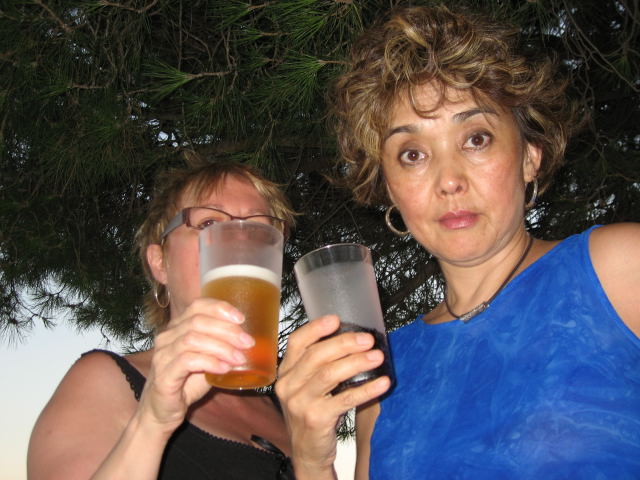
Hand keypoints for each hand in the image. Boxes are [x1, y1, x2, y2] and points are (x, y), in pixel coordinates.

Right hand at [136, 298, 253, 434]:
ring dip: (221, 347)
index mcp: (177, 328)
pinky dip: (210, 362)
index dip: (220, 308)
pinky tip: (224, 369)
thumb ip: (221, 347)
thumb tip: (249, 340)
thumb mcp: (207, 359)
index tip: (241, 319)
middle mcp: (167, 337)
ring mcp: (162, 355)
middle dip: (227, 330)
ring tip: (239, 358)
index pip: (197, 306)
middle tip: (247, 342)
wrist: (162, 411)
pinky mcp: (163, 375)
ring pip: (192, 339)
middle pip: (197, 321)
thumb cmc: (186, 382)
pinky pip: (187, 361)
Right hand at [275, 315, 390, 475]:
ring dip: (357, 362)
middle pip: (316, 355)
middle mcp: (288, 386)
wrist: (308, 451)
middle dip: (345, 343)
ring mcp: (300, 403)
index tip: (337, 319)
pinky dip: (366, 389)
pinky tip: (382, 383)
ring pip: (330, 374)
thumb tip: (352, 340)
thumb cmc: (312, 413)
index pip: (296, 342)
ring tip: (377, 356)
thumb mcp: (306, 387)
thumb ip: (318, 365)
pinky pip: (345, 399)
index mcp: (286, 372)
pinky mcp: (316, 419)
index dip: (316, 328)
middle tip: (367, 339)